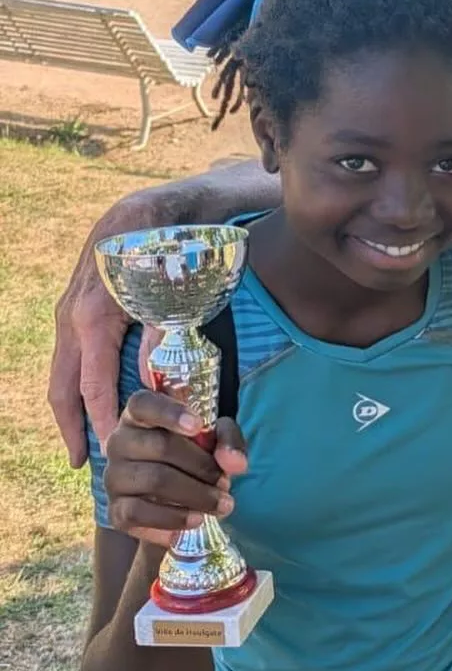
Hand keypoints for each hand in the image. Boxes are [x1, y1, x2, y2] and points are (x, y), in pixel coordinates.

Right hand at [48, 195, 162, 465]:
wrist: (148, 209)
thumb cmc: (164, 250)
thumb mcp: (169, 294)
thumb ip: (161, 337)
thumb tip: (154, 379)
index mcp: (93, 320)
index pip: (93, 387)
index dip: (101, 423)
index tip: (109, 452)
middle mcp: (72, 317)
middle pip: (63, 386)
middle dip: (72, 426)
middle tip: (83, 462)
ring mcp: (69, 309)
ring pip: (63, 369)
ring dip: (71, 405)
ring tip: (83, 438)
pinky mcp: (76, 303)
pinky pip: (71, 352)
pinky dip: (77, 379)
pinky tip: (89, 395)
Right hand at [104, 390, 247, 546]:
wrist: (173, 497)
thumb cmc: (193, 454)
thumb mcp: (215, 438)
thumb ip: (228, 440)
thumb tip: (235, 462)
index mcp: (141, 415)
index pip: (143, 403)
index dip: (170, 412)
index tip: (198, 425)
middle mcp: (120, 442)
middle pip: (161, 446)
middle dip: (203, 466)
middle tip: (227, 482)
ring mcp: (114, 476)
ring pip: (154, 481)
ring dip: (196, 495)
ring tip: (222, 505)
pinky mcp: (116, 509)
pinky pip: (138, 514)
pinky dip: (172, 519)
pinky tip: (196, 521)